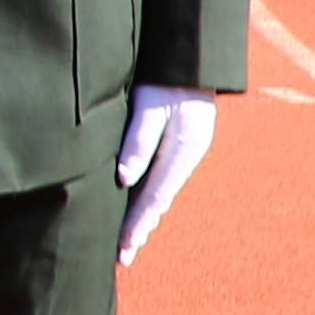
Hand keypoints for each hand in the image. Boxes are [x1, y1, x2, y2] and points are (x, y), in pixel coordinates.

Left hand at [115, 85, 219, 262]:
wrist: (193, 57)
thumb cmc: (167, 79)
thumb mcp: (152, 106)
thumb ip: (138, 142)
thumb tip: (124, 179)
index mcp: (183, 152)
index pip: (155, 198)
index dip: (137, 224)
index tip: (122, 248)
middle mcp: (186, 157)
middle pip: (159, 201)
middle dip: (139, 229)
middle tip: (122, 257)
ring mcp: (184, 152)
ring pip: (160, 192)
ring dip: (144, 216)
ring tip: (128, 242)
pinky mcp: (179, 144)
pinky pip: (162, 179)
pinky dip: (150, 197)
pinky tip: (139, 208)